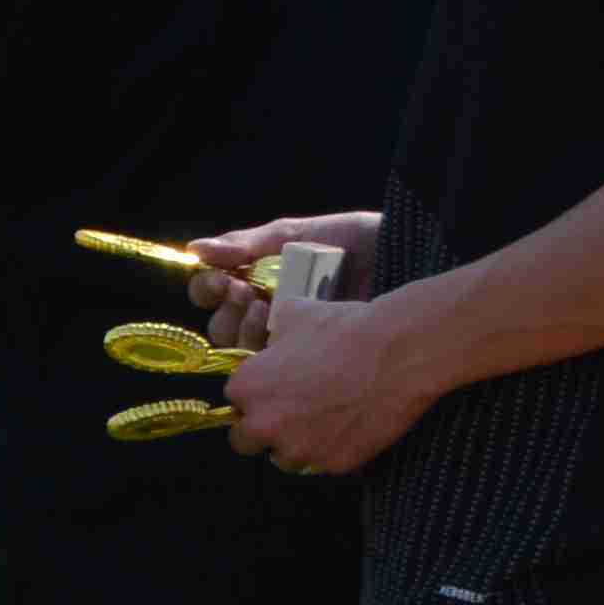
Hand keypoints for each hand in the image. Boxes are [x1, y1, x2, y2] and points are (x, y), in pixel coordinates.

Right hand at [184, 213, 382, 352]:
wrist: (407, 258)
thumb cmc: (354, 241)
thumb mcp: (298, 235)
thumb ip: (248, 243)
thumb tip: (196, 249)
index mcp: (259, 279)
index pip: (213, 292)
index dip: (209, 288)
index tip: (223, 279)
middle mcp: (269, 311)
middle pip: (223, 327)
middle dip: (228, 311)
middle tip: (246, 294)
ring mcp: (292, 338)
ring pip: (245, 351)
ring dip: (246, 332)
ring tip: (266, 310)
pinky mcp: (316, 359)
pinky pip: (280, 369)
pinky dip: (274, 356)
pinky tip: (288, 337)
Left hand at [225, 282, 435, 477]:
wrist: (396, 352)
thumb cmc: (343, 328)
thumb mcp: (293, 317)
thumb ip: (271, 335)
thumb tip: (271, 333)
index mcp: (246, 389)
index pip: (235, 404)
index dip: (255, 399)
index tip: (274, 394)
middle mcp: (264, 424)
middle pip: (246, 441)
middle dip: (264, 430)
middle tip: (291, 415)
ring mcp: (300, 449)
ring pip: (284, 460)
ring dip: (296, 446)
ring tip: (322, 423)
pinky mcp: (335, 464)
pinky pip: (324, 465)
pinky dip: (332, 452)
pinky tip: (349, 428)